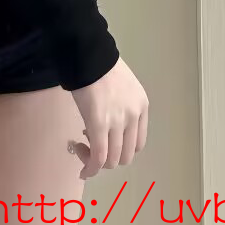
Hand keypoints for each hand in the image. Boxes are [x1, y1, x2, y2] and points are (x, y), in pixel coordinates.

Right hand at [68, 55, 148, 179]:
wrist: (88, 53)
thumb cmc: (100, 64)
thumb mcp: (122, 85)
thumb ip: (121, 104)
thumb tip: (107, 117)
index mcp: (141, 106)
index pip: (138, 142)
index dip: (121, 147)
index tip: (105, 139)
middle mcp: (133, 116)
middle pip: (127, 155)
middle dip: (110, 158)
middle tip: (92, 145)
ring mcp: (117, 122)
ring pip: (113, 160)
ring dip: (98, 162)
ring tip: (83, 150)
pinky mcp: (98, 125)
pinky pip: (98, 156)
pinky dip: (91, 168)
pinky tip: (84, 170)